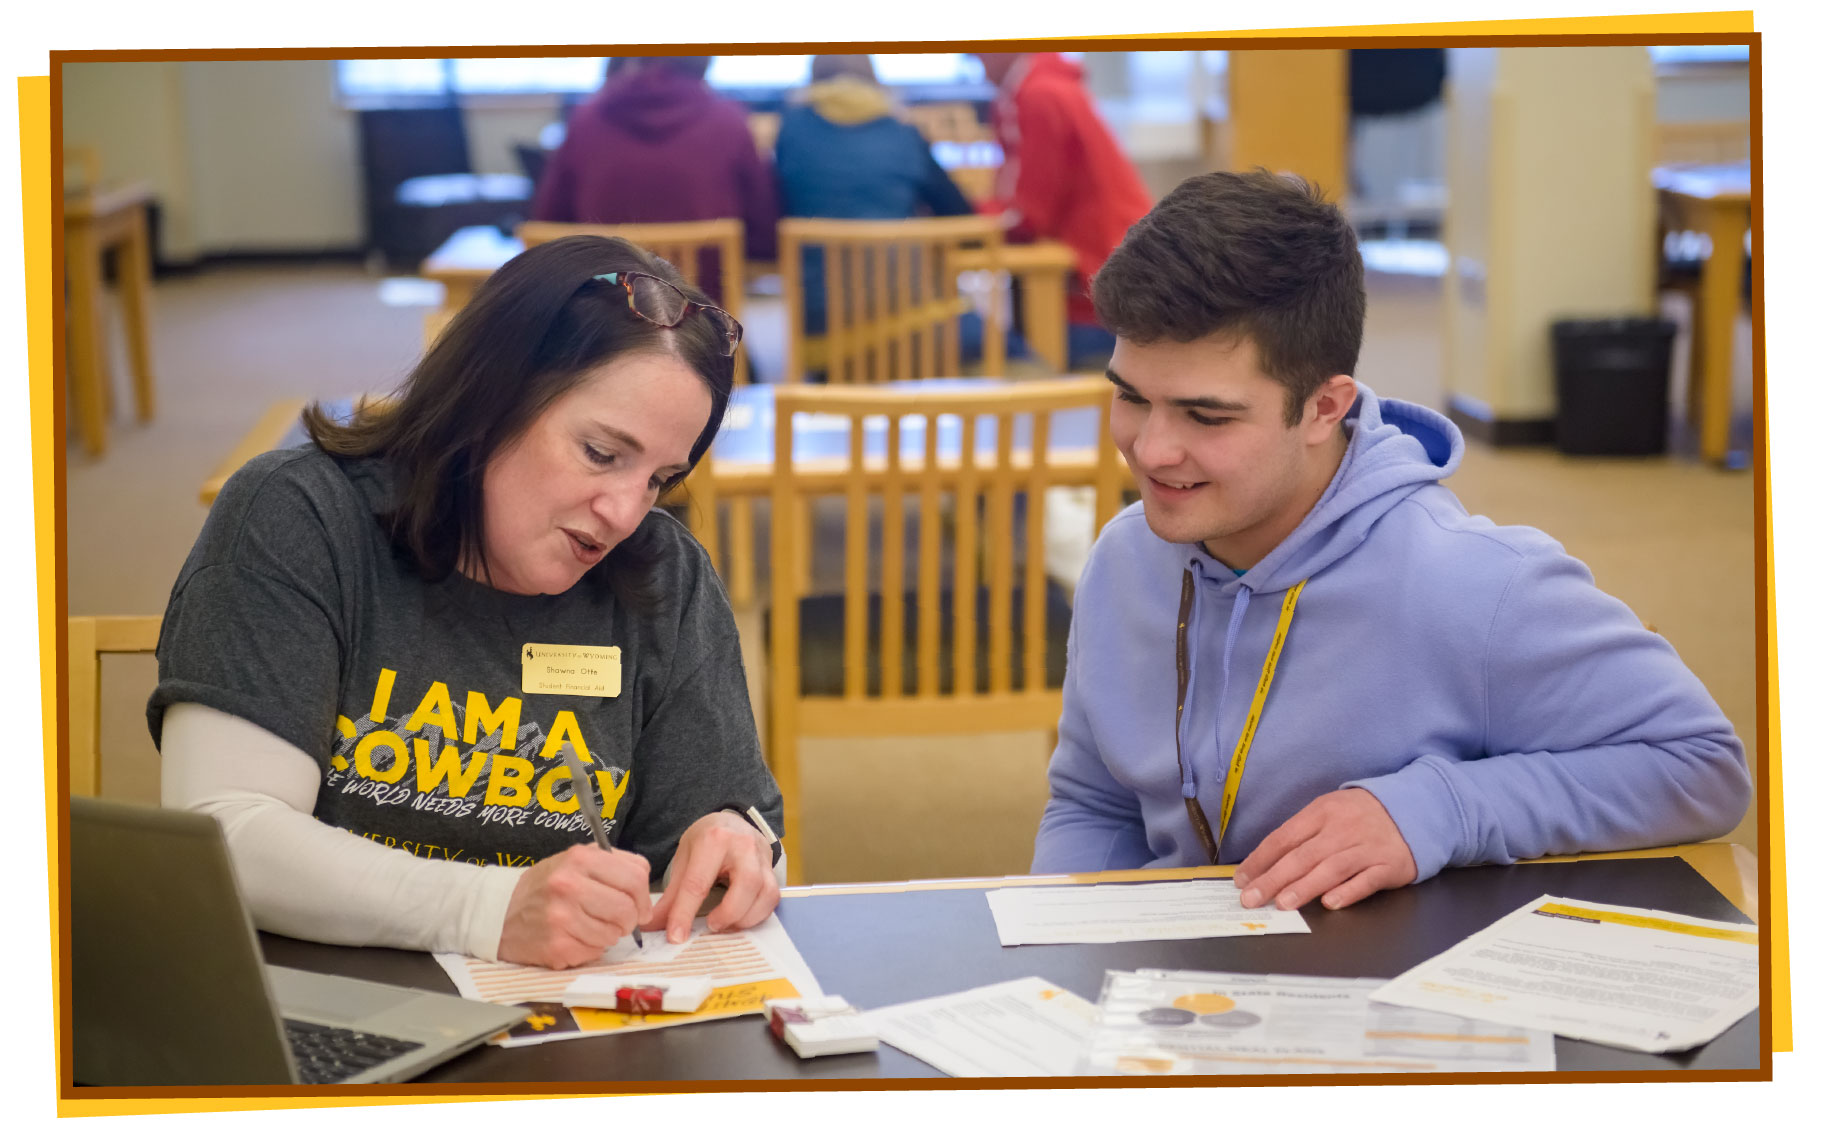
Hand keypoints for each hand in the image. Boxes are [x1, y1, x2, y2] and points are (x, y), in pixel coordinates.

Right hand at [497, 844, 652, 968]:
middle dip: (630, 919)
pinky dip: (591, 948)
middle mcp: (569, 886)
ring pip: (613, 934)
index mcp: (579, 859)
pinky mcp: (556, 947)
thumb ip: (614, 865)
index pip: (635, 877)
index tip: (640, 905)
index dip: (644, 896)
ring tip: (591, 926)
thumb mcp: (575, 860)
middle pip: (627, 909)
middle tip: (619, 920)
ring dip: (609, 935)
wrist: (499, 912)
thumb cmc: (545, 886)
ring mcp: (561, 918)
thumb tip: (644, 892)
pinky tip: (575, 937)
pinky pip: (595, 952)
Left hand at [645, 810, 779, 942]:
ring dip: (745, 917)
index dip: (685, 913)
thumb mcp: (685, 859)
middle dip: (729, 913)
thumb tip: (651, 927)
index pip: (698, 882)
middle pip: (746, 885)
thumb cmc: (706, 841)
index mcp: (714, 839)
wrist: (732, 822)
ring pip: (765, 893)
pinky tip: (740, 918)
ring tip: (725, 924)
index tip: (676, 937)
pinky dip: (757, 914)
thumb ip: (671, 896)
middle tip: (711, 926)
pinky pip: (773, 898)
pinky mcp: (772, 869)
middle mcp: (743, 845)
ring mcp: (762, 857)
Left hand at [1233, 788, 1415, 911]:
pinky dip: (1348, 891)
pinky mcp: (1390, 865)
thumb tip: (1266, 864)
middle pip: (1303, 856)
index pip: (1284, 837)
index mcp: (1322, 812)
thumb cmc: (1361, 816)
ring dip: (1305, 887)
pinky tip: (1330, 903)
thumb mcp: (1329, 812)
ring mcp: (1367, 846)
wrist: (1414, 808)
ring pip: (1331, 868)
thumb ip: (1302, 835)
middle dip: (1273, 878)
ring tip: (1283, 903)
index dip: (1260, 860)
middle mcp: (1343, 828)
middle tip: (1251, 898)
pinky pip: (1366, 880)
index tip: (1242, 879)